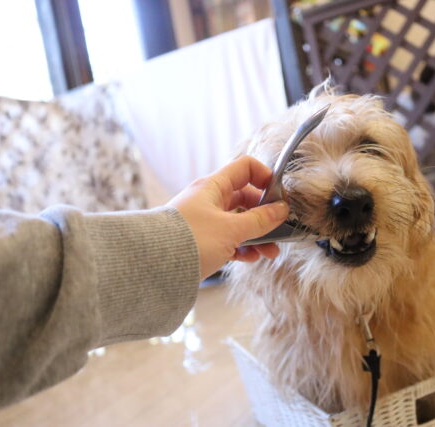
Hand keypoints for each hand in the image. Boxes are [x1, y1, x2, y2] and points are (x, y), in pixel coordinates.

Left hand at [167, 156, 288, 279]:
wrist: (152, 267)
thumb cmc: (189, 241)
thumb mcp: (231, 230)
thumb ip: (260, 220)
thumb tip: (282, 210)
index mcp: (213, 187)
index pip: (245, 168)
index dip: (265, 177)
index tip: (279, 196)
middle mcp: (209, 200)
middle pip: (245, 198)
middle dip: (265, 214)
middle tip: (279, 229)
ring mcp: (205, 220)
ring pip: (239, 221)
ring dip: (257, 235)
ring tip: (269, 253)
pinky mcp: (202, 240)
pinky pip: (229, 238)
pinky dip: (242, 246)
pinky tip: (251, 258)